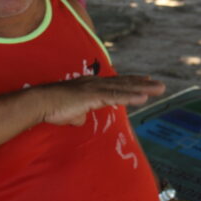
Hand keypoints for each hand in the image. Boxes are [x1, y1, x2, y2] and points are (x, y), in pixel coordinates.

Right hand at [36, 75, 164, 125]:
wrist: (40, 103)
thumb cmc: (52, 108)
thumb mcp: (70, 112)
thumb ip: (78, 114)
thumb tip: (81, 120)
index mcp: (91, 86)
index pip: (115, 82)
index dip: (131, 81)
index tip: (145, 80)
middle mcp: (95, 83)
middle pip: (124, 83)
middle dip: (143, 84)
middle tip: (160, 84)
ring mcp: (95, 88)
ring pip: (124, 88)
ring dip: (144, 89)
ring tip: (160, 89)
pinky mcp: (93, 95)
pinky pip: (116, 96)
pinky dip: (131, 96)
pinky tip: (144, 97)